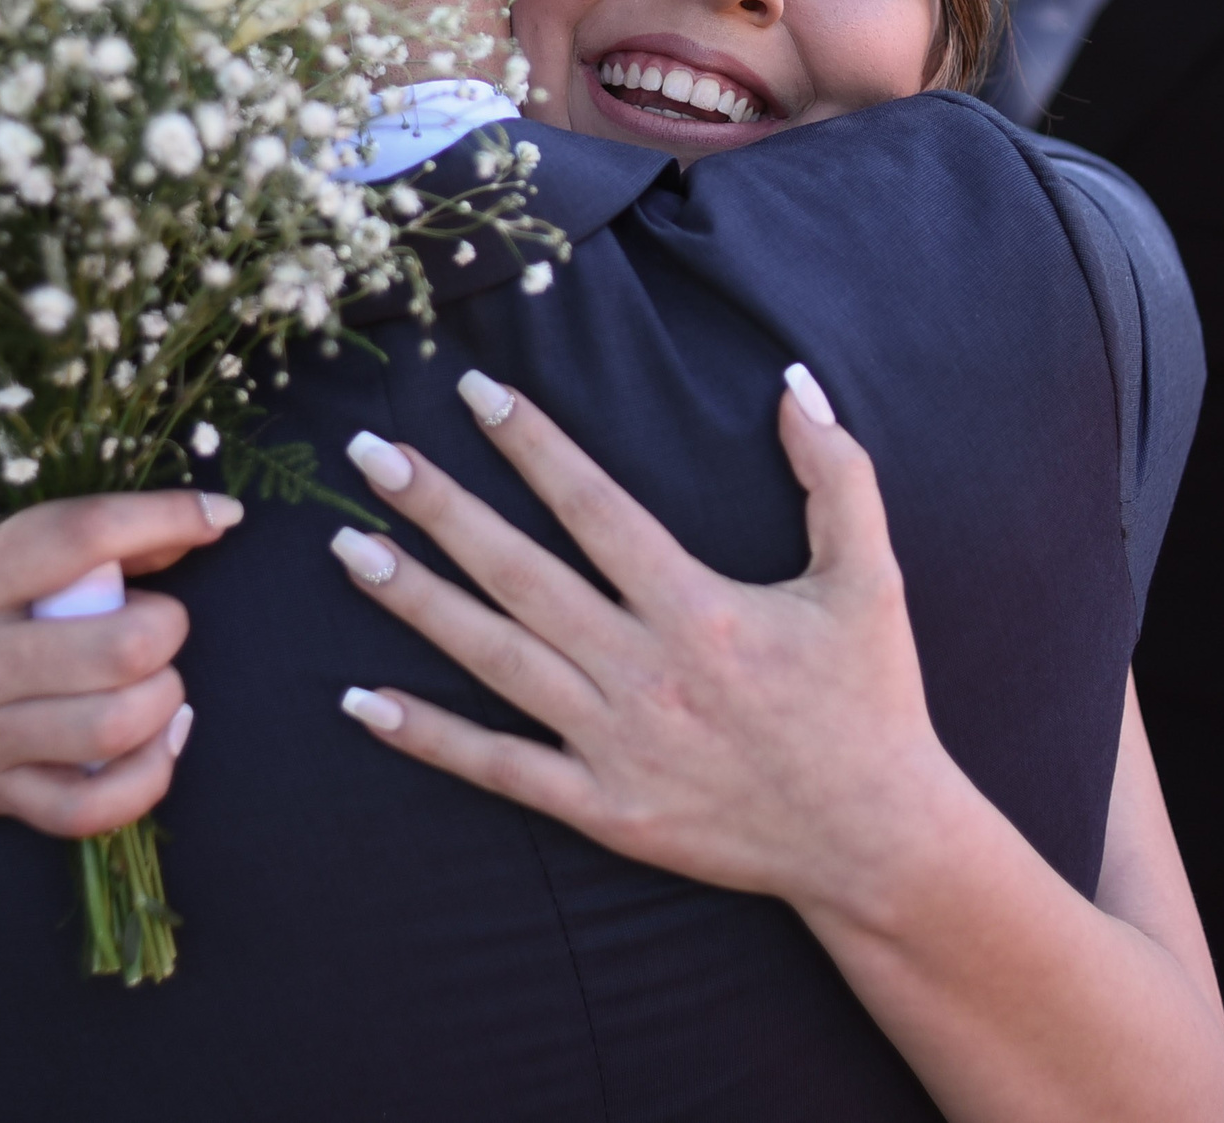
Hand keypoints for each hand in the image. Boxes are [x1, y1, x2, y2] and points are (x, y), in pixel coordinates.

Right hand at [0, 490, 237, 837]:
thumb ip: (55, 546)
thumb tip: (180, 534)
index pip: (79, 538)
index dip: (166, 518)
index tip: (218, 515)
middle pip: (119, 646)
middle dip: (166, 625)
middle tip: (152, 619)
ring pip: (115, 727)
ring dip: (164, 696)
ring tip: (153, 678)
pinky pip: (88, 809)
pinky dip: (147, 777)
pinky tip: (155, 741)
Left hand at [329, 365, 962, 913]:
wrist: (874, 839)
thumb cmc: (870, 699)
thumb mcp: (871, 576)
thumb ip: (837, 473)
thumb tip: (793, 382)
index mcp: (700, 607)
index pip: (593, 505)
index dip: (531, 443)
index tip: (474, 391)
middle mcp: (645, 670)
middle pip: (519, 573)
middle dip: (440, 508)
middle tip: (371, 452)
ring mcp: (615, 744)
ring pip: (494, 660)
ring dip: (416, 603)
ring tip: (349, 548)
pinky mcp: (603, 809)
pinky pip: (498, 767)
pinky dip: (428, 737)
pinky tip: (362, 700)